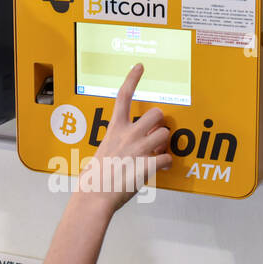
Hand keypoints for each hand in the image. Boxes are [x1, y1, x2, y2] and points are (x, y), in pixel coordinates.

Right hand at [75, 64, 172, 214]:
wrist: (94, 196)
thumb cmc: (96, 177)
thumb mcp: (105, 150)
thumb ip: (122, 142)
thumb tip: (142, 143)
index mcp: (115, 129)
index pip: (123, 96)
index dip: (133, 79)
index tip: (140, 67)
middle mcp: (128, 134)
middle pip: (157, 114)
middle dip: (159, 124)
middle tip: (155, 136)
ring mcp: (138, 148)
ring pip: (165, 134)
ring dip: (164, 145)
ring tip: (155, 154)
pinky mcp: (147, 165)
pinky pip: (168, 158)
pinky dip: (166, 164)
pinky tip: (159, 168)